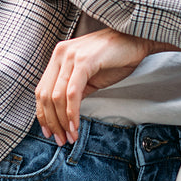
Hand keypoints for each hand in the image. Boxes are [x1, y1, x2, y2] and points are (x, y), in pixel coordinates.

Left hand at [35, 23, 155, 144]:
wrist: (137, 40)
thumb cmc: (116, 57)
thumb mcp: (90, 75)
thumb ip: (74, 90)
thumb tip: (64, 114)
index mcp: (59, 56)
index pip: (42, 90)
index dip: (43, 114)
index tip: (49, 132)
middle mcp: (60, 54)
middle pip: (46, 95)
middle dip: (52, 122)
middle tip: (60, 140)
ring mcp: (71, 56)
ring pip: (57, 97)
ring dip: (62, 121)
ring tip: (70, 136)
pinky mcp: (84, 61)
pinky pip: (72, 93)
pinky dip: (72, 113)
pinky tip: (76, 125)